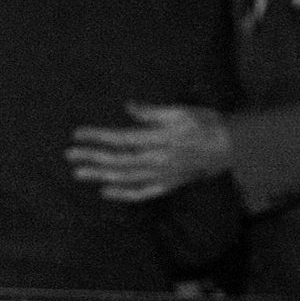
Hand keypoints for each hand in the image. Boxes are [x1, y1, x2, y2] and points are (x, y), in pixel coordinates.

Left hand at [67, 104, 231, 201]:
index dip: (98, 136)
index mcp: (160, 139)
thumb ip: (153, 112)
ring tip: (79, 173)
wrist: (231, 147)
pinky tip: (105, 191)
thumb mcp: (182, 111)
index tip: (78, 134)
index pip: (121, 138)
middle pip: (118, 160)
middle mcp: (157, 160)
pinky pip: (141, 193)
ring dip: (99, 175)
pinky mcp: (167, 185)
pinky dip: (122, 193)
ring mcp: (161, 176)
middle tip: (69, 155)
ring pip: (125, 178)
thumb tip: (128, 107)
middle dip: (91, 157)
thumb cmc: (207, 124)